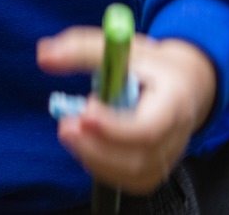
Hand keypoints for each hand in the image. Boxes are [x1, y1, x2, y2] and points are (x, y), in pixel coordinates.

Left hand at [37, 29, 214, 193]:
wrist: (185, 86)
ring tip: (70, 129)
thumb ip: (82, 50)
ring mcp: (166, 158)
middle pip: (138, 158)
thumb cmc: (152, 65)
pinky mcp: (154, 171)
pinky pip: (126, 180)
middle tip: (65, 126)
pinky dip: (100, 165)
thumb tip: (44, 55)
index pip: (149, 127)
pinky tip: (85, 143)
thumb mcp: (124, 48)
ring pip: (130, 174)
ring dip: (93, 155)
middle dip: (96, 147)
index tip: (85, 111)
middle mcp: (176, 135)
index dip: (115, 127)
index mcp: (174, 101)